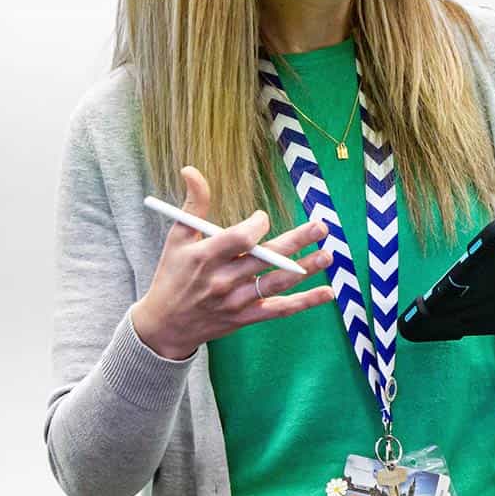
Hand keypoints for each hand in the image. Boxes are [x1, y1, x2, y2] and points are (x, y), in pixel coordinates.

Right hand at [131, 167, 334, 360]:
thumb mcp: (177, 238)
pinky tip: (327, 293)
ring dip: (305, 269)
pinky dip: (305, 302)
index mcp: (205, 257)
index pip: (239, 239)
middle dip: (296, 241)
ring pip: (276, 283)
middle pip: (265, 258)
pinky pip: (279, 310)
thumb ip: (193, 204)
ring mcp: (236, 301)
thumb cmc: (173, 274)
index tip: (263, 217)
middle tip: (321, 226)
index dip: (256, 225)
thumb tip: (191, 170)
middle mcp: (222, 280)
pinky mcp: (246, 318)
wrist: (166, 325)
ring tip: (328, 255)